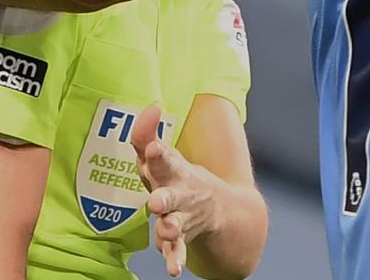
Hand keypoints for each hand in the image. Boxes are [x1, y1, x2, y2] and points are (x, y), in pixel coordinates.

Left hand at [130, 103, 221, 277]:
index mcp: (174, 170)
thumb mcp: (163, 157)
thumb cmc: (178, 178)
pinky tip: (173, 270)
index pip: (165, 159)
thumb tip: (151, 105)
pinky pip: (178, 250)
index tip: (154, 147)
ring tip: (166, 230)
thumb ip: (146, 134)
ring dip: (171, 227)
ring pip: (176, 223)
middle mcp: (180, 193)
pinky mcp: (182, 239)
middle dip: (164, 196)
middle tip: (156, 201)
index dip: (158, 153)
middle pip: (171, 194)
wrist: (222, 210)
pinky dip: (176, 259)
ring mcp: (184, 217)